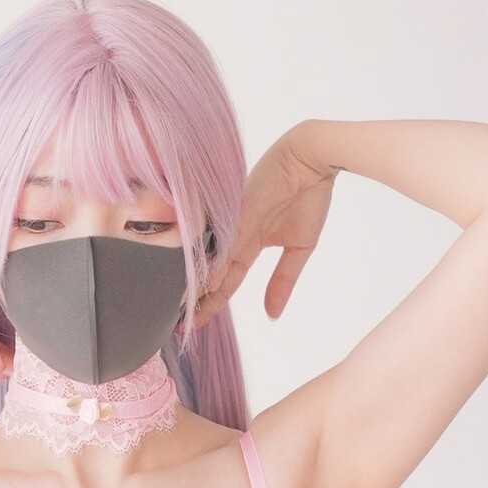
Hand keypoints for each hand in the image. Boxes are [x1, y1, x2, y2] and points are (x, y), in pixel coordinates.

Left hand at [195, 125, 338, 326]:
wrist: (312, 160)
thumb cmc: (306, 197)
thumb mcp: (299, 249)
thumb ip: (283, 280)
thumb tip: (273, 314)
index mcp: (247, 245)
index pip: (225, 282)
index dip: (211, 304)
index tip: (195, 326)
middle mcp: (235, 236)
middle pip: (211, 277)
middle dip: (195, 303)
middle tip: (175, 327)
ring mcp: (234, 223)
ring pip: (211, 261)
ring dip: (196, 285)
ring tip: (177, 311)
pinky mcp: (239, 209)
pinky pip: (225, 240)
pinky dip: (215, 261)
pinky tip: (203, 282)